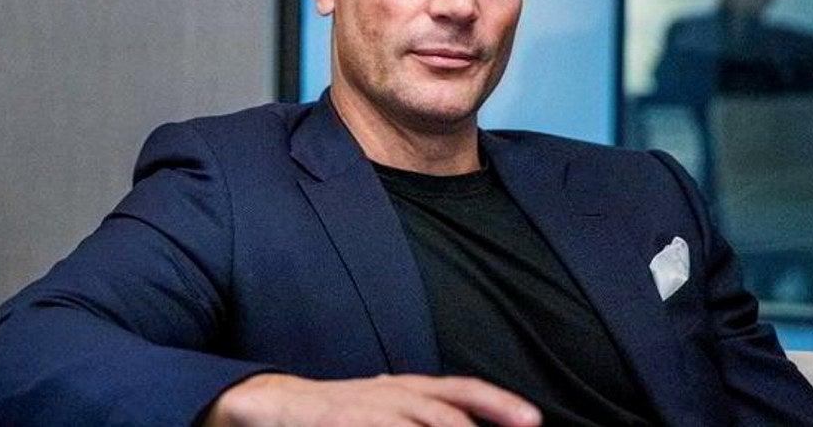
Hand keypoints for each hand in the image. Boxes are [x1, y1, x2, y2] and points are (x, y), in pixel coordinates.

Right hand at [204, 372, 540, 426]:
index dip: (498, 403)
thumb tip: (466, 421)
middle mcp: (393, 394)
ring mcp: (368, 410)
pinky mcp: (346, 426)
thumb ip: (424, 415)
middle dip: (484, 424)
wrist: (278, 405)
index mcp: (408, 388)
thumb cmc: (343, 413)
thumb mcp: (387, 407)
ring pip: (424, 423)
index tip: (533, 420)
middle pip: (448, 411)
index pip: (462, 390)